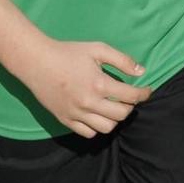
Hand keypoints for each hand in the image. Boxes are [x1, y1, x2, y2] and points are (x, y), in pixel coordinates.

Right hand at [24, 39, 152, 139]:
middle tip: (127, 97)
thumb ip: (122, 60)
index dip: (143, 94)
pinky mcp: (66, 120)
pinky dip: (97, 127)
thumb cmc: (69, 53)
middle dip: (129, 106)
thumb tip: (141, 71)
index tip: (147, 90)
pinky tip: (97, 114)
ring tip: (112, 106)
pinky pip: (88, 133)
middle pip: (121, 115)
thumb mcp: (98, 49)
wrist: (37, 62)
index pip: (131, 96)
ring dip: (114, 118)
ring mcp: (77, 114)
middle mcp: (90, 103)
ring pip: (106, 128)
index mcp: (100, 84)